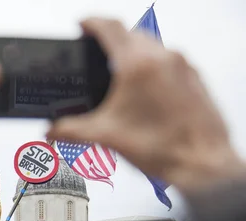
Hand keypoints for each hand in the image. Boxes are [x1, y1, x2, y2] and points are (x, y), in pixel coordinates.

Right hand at [47, 18, 244, 195]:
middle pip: (131, 34)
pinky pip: (169, 61)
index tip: (82, 25)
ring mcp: (182, 66)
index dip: (91, 23)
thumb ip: (71, 130)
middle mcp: (163, 59)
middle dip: (112, 39)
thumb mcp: (106, 136)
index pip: (110, 28)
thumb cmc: (163, 148)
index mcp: (138, 66)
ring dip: (133, 52)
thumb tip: (52, 129)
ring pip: (152, 46)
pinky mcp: (194, 78)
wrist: (201, 163)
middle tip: (96, 51)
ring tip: (119, 73)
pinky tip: (144, 92)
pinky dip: (152, 66)